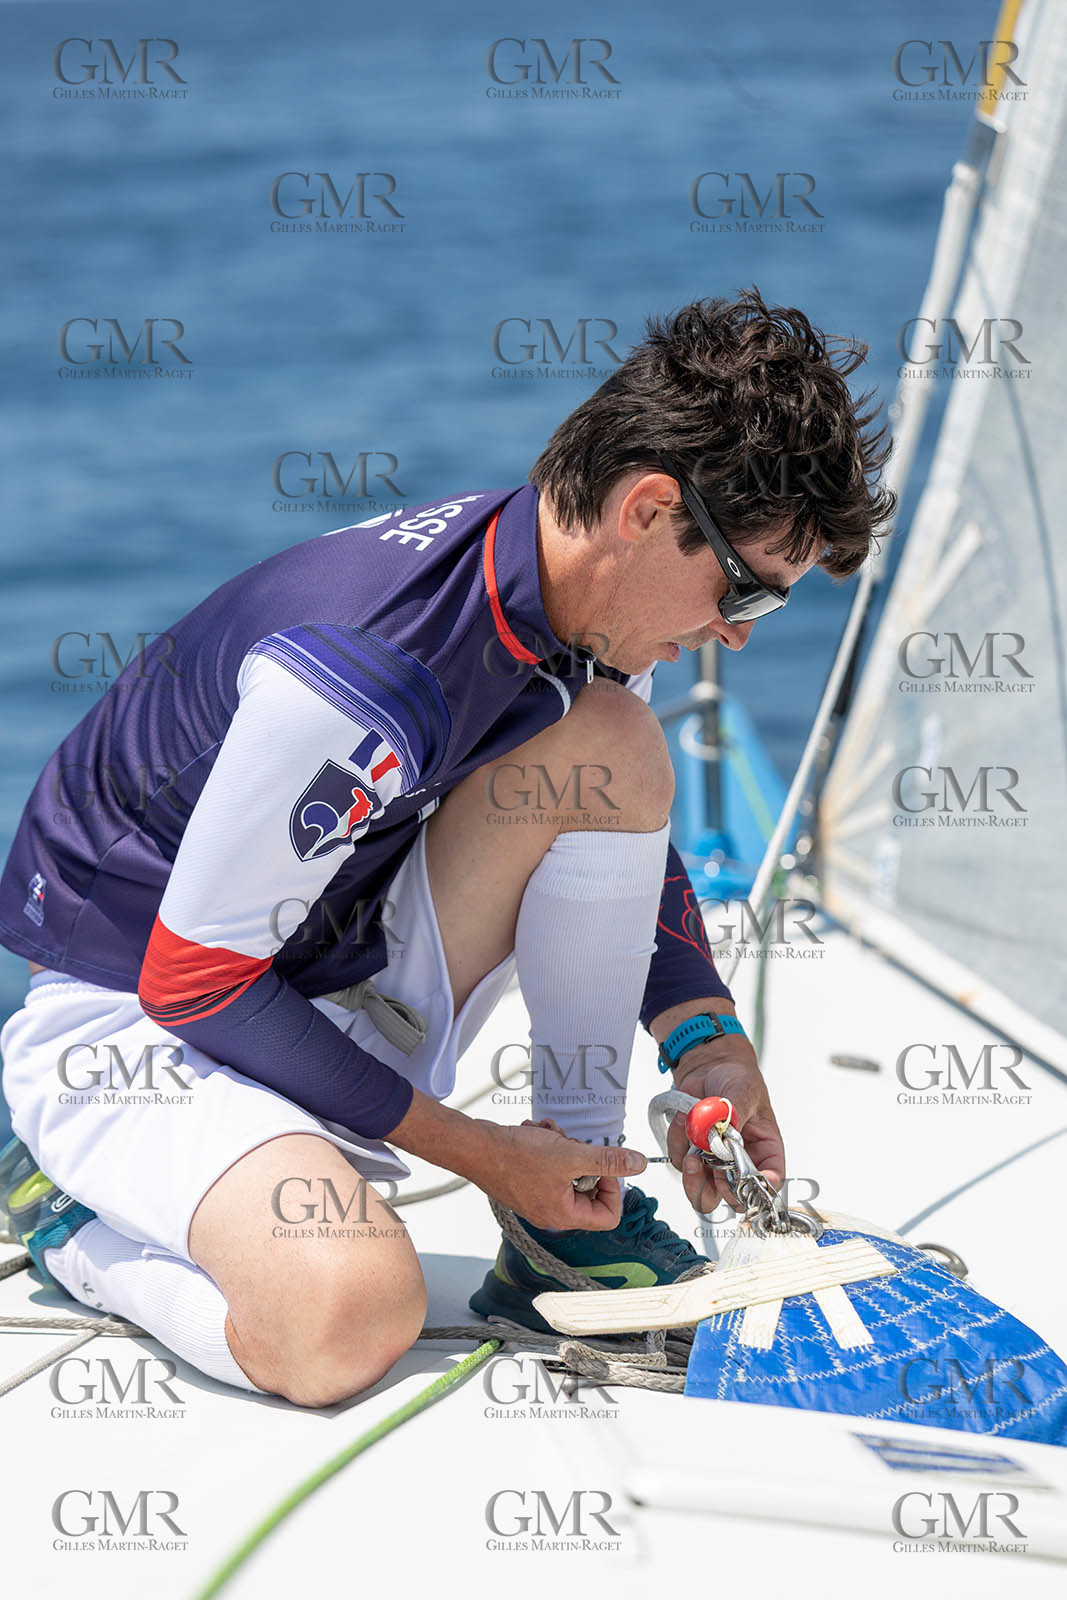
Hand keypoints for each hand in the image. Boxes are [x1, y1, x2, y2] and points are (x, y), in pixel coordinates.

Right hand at [471, 1116, 646, 1230]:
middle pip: (589, 1190)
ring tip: (549, 1132)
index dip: (613, 1187)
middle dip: (584, 1158)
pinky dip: (548, 1144)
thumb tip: (638, 1164)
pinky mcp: (526, 1182)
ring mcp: (537, 1197)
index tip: (602, 1163)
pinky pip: (550, 1165)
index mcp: (565, 1215)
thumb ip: (607, 1161)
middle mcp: (552, 1212)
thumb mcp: (570, 1155)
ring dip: (564, 1146)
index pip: (608, 1215)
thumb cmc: (515, 1156)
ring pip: (569, 1171)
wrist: (473, 1147)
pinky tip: (536, 1130)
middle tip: (571, 1143)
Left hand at [665, 1040, 784, 1214]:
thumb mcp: (744, 1091)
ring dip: (694, 1174)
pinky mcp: (692, 1151)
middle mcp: (740, 1161)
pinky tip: (685, 1121)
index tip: (744, 1180)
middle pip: (733, 1197)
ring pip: (702, 1189)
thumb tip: (725, 1135)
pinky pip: (680, 1161)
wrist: (708, 1065)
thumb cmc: (736, 1076)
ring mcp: (714, 1159)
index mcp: (765, 1149)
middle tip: (713, 1168)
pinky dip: (678, 1143)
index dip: (759, 1189)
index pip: (770, 1180)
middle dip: (719, 1188)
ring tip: (693, 1150)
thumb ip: (735, 1115)